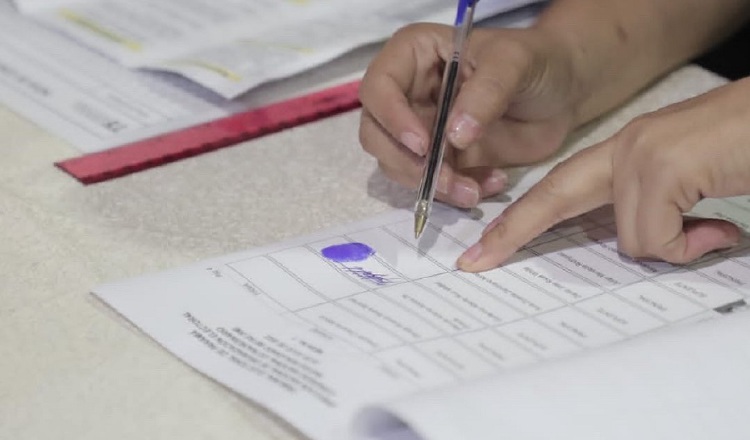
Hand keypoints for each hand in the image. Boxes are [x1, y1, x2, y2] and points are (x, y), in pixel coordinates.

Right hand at [358, 23, 578, 207]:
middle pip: (377, 135)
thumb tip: (454, 135)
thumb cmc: (536, 61)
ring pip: (399, 166)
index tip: (423, 145)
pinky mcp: (440, 160)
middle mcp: (407, 94)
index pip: (378, 87)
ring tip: (475, 190)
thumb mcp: (515, 63)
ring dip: (432, 186)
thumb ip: (486, 92)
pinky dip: (456, 193)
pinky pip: (431, 185)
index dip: (392, 118)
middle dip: (409, 164)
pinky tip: (491, 183)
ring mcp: (420, 130)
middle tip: (447, 180)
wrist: (562, 93)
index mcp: (413, 55)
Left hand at [458, 77, 749, 271]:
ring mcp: (640, 155)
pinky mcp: (660, 168)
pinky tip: (719, 226)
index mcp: (627, 153)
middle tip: (473, 263)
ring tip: (713, 228)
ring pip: (628, 237)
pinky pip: (655, 237)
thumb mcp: (691, 191)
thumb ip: (662, 219)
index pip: (559, 187)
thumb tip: (662, 249)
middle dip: (510, 233)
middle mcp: (626, 148)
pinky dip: (687, 245)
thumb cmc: (742, 149)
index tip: (487, 246)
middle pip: (552, 196)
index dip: (521, 218)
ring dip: (670, 246)